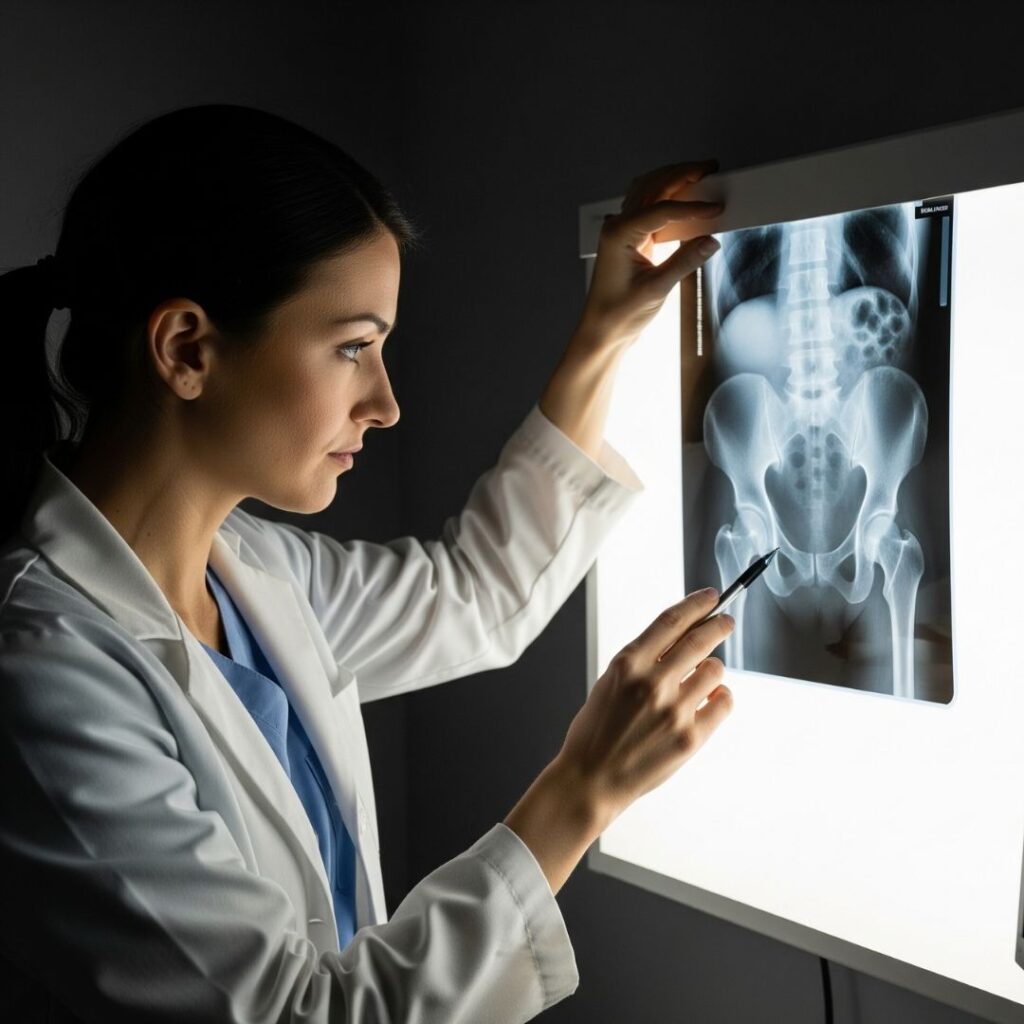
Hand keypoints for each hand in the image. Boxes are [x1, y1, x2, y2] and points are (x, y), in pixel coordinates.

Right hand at [554, 587, 734, 827]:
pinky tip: (710, 699)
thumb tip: (683, 639)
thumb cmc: (596, 731)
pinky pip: (723, 703)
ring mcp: (674, 710)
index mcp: (627, 663)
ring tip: (701, 678)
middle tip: (726, 621)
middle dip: (718, 625)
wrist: (590, 780)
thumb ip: (643, 661)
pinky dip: (720, 697)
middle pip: (700, 639)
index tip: (711, 596)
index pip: (672, 620)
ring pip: (714, 671)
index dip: (696, 604)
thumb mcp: (609, 682)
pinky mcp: (690, 737)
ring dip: (712, 669)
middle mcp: (652, 682)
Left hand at [577, 159, 723, 347]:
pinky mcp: (629, 239)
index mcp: (618, 234)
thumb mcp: (656, 289)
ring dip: (673, 178)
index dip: (691, 206)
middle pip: (652, 188)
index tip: (715, 208)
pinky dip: (666, 195)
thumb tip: (711, 241)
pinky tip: (682, 194)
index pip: (661, 209)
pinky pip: (648, 207)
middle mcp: (617, 227)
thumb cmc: (619, 314)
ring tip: (699, 173)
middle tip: (710, 167)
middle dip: (681, 174)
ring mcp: (621, 231)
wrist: (602, 331)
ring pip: (648, 191)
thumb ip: (684, 262)